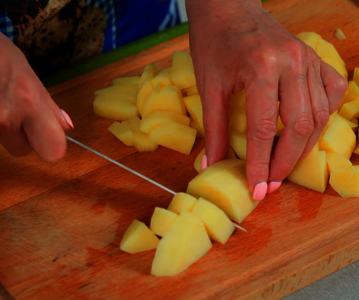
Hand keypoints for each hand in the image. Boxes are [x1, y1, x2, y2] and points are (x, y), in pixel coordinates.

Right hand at [0, 0, 72, 162]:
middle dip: (20, 134)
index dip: (50, 144)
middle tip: (8, 106)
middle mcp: (1, 120)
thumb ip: (46, 104)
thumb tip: (66, 126)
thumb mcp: (22, 67)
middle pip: (22, 150)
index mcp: (26, 100)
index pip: (53, 151)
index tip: (46, 135)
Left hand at [187, 0, 346, 199]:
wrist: (228, 9)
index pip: (265, 130)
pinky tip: (303, 130)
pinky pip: (330, 95)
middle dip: (285, 163)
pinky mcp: (315, 58)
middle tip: (269, 184)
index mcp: (261, 68)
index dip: (260, 165)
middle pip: (300, 127)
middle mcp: (292, 63)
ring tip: (282, 165)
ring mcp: (309, 59)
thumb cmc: (213, 44)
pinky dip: (321, 118)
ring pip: (319, 116)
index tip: (256, 189)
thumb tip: (211, 164)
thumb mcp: (208, 87)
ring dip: (303, 147)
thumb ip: (213, 128)